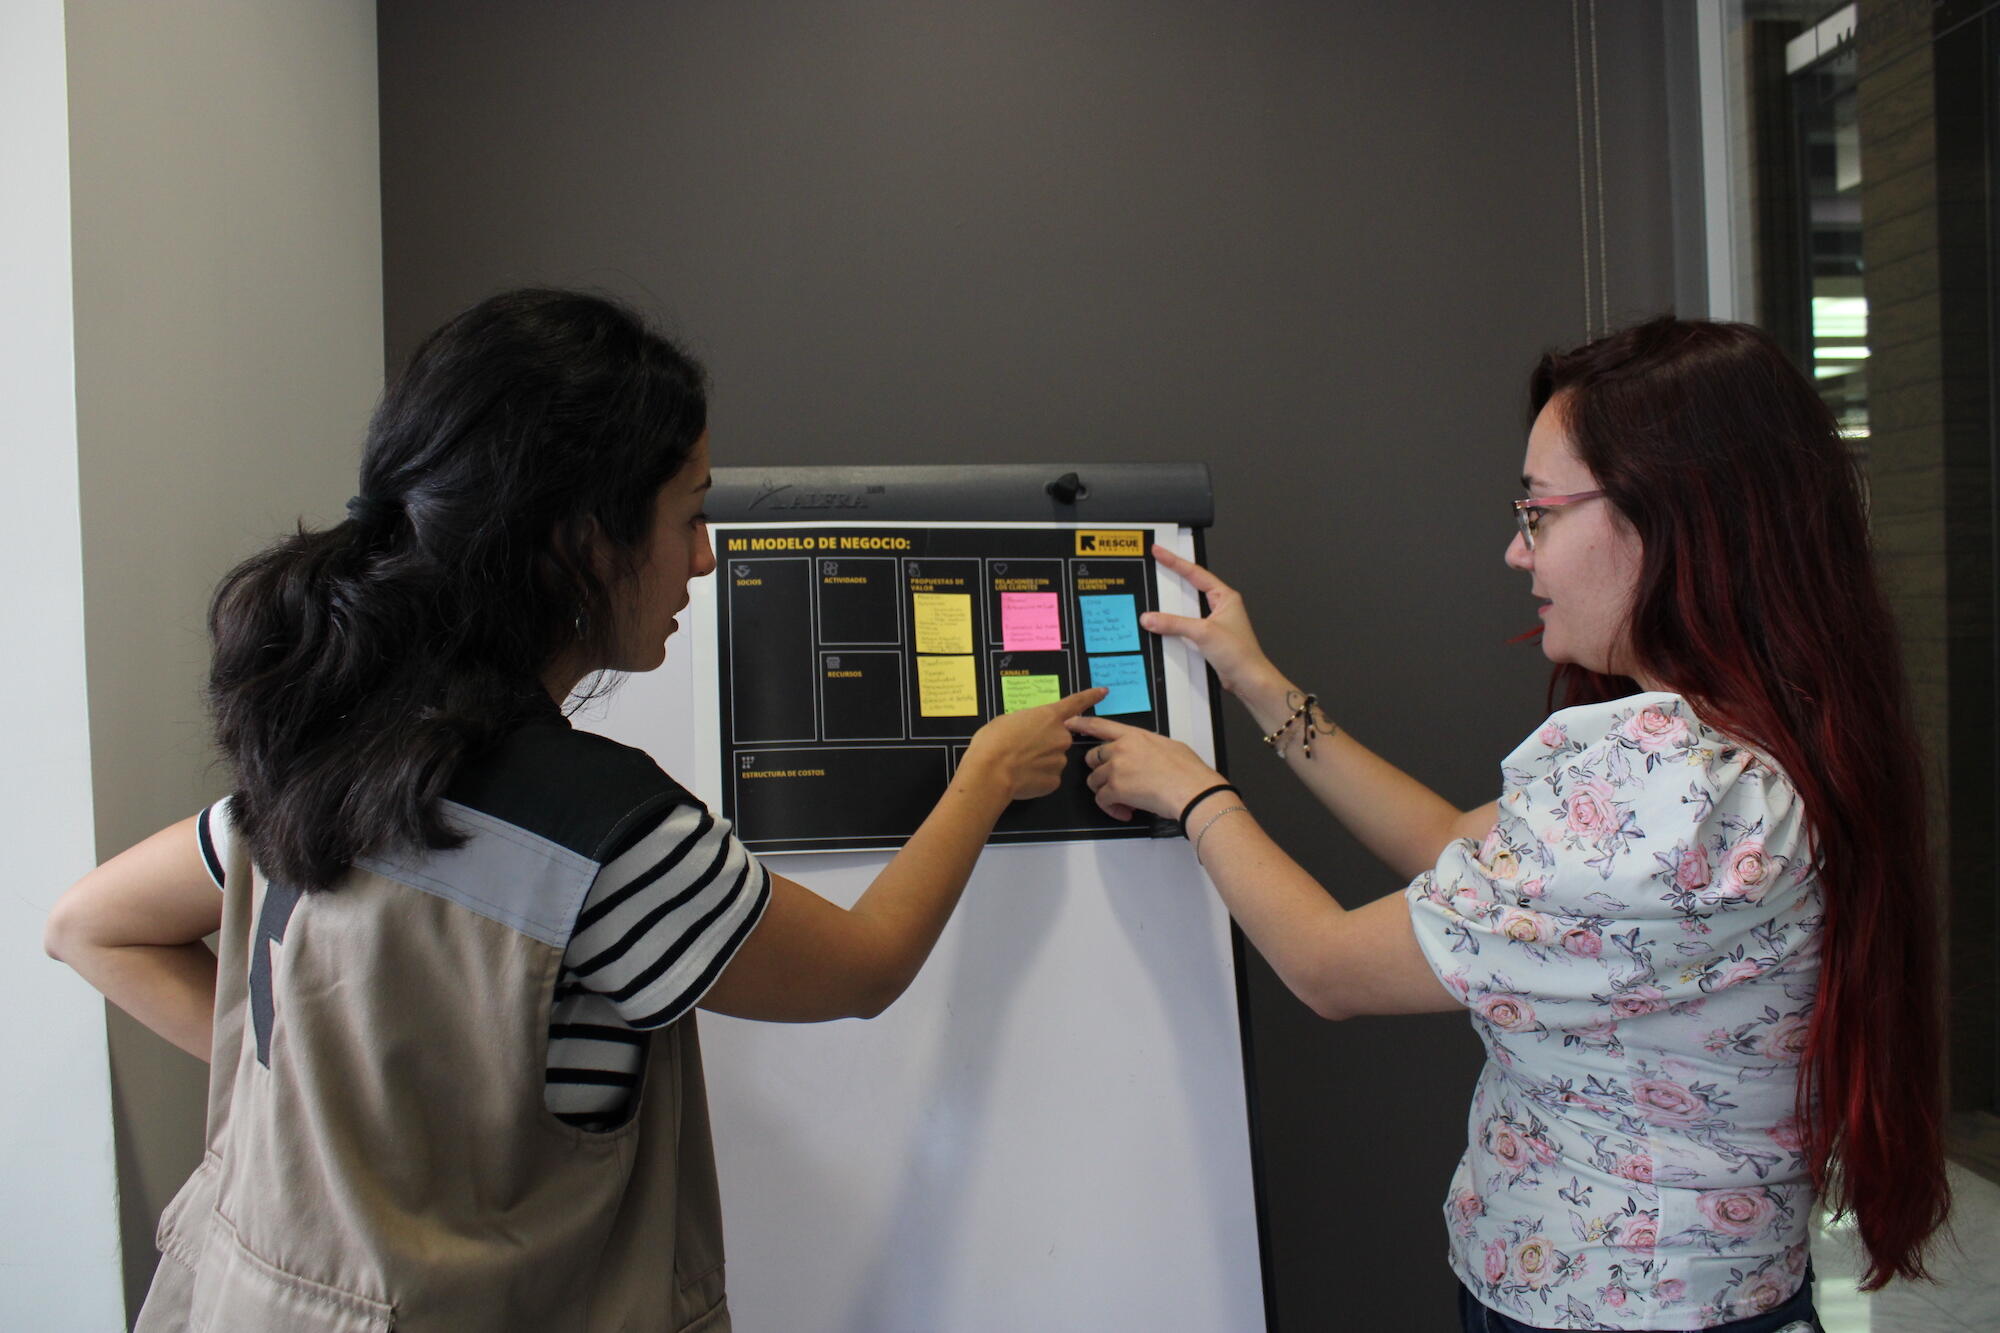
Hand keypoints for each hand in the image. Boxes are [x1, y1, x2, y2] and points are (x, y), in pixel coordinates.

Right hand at [964, 687, 1106, 800]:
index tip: (1103, 692)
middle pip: (1058, 738)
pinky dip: (1037, 778)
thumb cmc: (993, 743)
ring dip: (1040, 761)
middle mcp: (1060, 737)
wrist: (990, 772)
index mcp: (1049, 716)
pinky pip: (1048, 777)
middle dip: (1045, 743)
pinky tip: (1022, 777)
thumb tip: (1027, 731)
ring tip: (1017, 764)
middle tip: (1022, 748)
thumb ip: (1026, 723)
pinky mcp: (1054, 781)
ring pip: (1053, 759)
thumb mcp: (1007, 721)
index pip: (1076, 703)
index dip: (1091, 696)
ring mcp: (1059, 760)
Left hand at [1067, 715, 1224, 822]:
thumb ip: (1147, 747)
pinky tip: (1126, 812)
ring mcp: (1116, 768)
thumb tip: (1146, 755)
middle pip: (1092, 757)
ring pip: (1094, 781)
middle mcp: (1120, 749)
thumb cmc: (1187, 770)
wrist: (1192, 789)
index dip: (1081, 723)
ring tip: (1125, 801)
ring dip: (1106, 793)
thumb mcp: (1167, 746)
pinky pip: (1102, 800)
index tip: (1069, 723)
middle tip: (1114, 782)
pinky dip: (1112, 809)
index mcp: (1134, 735)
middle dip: (1100, 771)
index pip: (1100, 725)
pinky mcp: (1115, 789)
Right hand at [1142, 546, 1277, 697]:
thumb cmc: (1241, 654)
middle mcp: (1220, 607)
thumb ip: (1174, 623)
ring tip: (1155, 595)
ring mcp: (1213, 623)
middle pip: (1190, 588)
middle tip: (1155, 566)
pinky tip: (1163, 626)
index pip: (1195, 573)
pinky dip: (1174, 625)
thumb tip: (1151, 618)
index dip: (1175, 561)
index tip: (1159, 552)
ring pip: (1186, 609)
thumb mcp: (1204, 632)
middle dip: (1172, 579)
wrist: (1248, 680)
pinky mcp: (1207, 639)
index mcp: (1225, 597)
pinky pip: (1186, 626)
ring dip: (1172, 607)